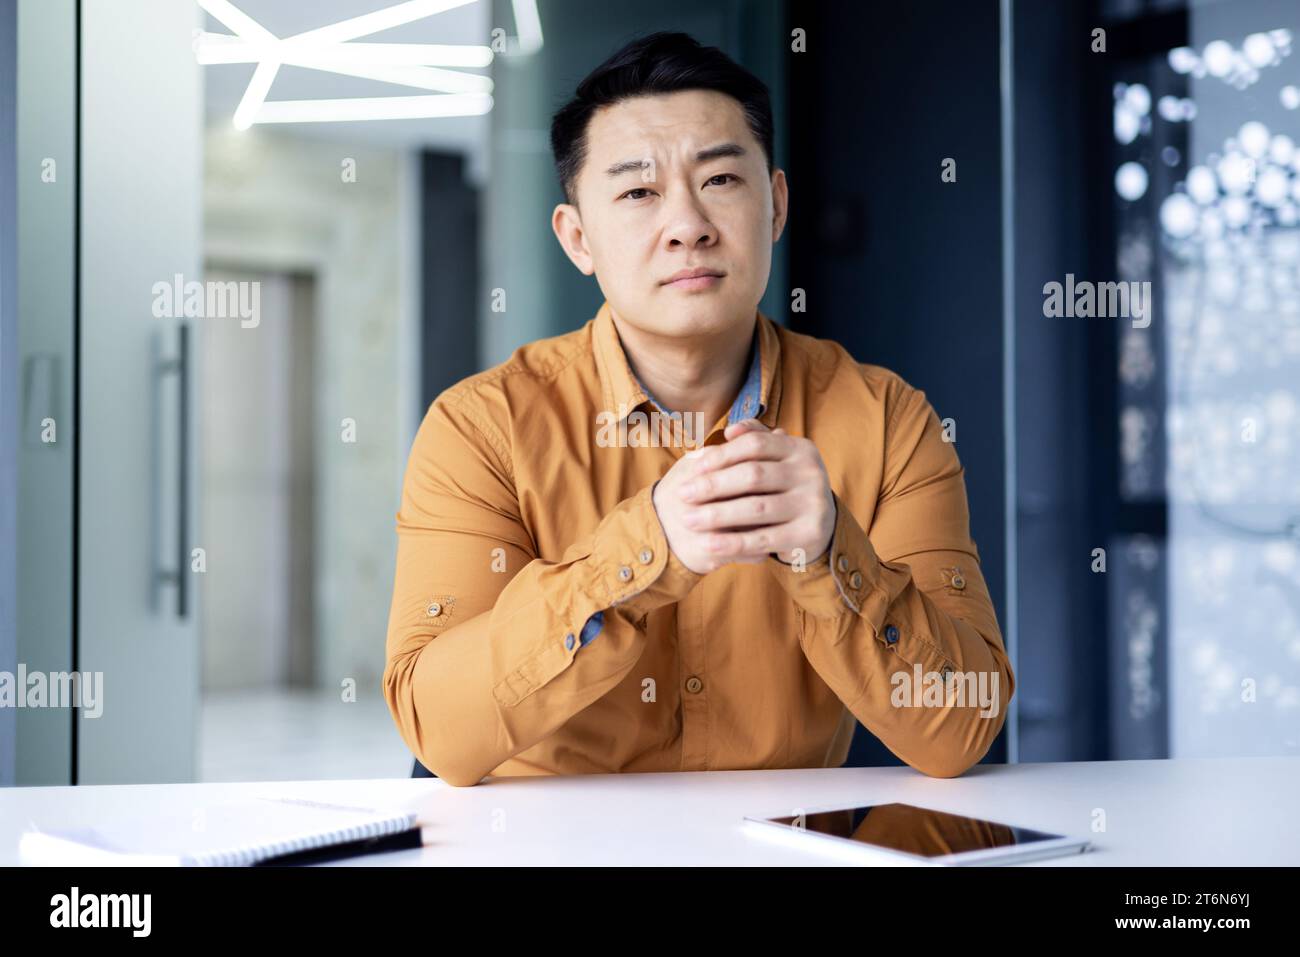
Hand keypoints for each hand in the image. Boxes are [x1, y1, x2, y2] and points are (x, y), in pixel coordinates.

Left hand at [659, 418, 835, 569]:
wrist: (820, 525)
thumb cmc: (784, 486)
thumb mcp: (776, 459)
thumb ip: (755, 438)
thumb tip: (729, 431)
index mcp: (801, 448)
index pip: (755, 444)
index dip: (721, 454)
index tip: (693, 466)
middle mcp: (811, 473)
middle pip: (753, 475)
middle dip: (713, 485)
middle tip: (683, 494)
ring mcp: (813, 504)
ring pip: (755, 508)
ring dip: (717, 515)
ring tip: (688, 519)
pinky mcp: (809, 534)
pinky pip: (763, 539)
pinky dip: (732, 542)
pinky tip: (708, 543)